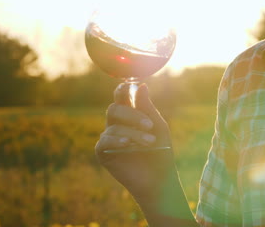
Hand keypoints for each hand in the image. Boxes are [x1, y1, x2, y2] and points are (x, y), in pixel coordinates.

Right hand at [95, 83, 175, 203]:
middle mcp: (117, 124)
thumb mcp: (158, 127)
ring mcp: (109, 138)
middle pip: (115, 109)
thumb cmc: (160, 152)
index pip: (121, 97)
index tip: (129, 86)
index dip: (122, 90)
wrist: (159, 179)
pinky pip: (104, 141)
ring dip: (134, 133)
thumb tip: (141, 85)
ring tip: (150, 143)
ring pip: (114, 127)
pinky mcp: (103, 153)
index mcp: (130, 115)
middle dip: (133, 115)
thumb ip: (147, 107)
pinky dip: (117, 140)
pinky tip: (127, 144)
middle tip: (149, 125)